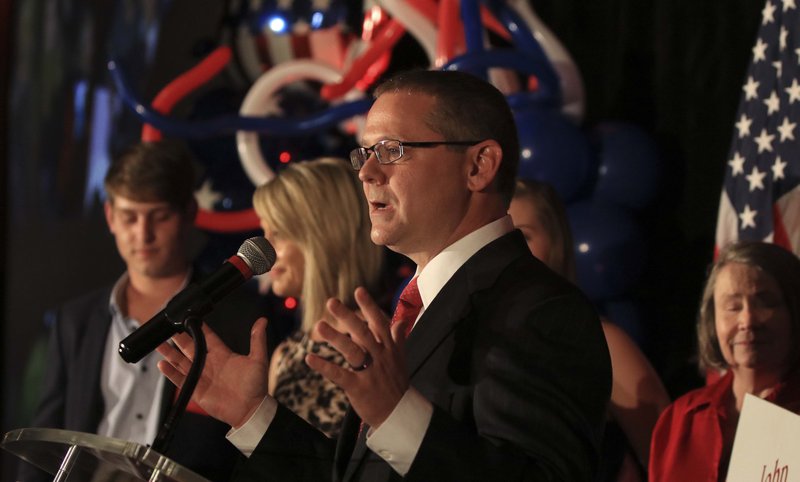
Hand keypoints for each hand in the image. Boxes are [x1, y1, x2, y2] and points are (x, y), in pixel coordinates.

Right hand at [157, 317, 269, 427]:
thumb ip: (257, 340)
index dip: (198, 328)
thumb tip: (262, 320)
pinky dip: (170, 373)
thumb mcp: (258, 360)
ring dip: (170, 354)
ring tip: (158, 344)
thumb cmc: (256, 386)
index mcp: (222, 354)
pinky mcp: (196, 390)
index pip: (207, 338)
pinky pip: (180, 380)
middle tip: (168, 329)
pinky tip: (162, 365)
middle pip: (190, 348)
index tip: (188, 318)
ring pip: (181, 362)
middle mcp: (209, 363)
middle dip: (179, 339)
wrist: (250, 410)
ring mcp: (201, 377)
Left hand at [306, 287, 409, 427]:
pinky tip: (309, 358)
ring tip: (318, 326)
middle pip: (363, 333)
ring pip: (352, 351)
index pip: (379, 323)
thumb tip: (401, 321)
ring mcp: (370, 372)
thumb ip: (398, 338)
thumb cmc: (397, 384)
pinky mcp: (359, 388)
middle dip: (347, 316)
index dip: (369, 307)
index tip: (358, 290)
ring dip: (335, 338)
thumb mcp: (400, 358)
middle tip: (331, 302)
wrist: (400, 414)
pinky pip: (339, 375)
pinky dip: (324, 366)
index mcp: (389, 349)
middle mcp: (380, 357)